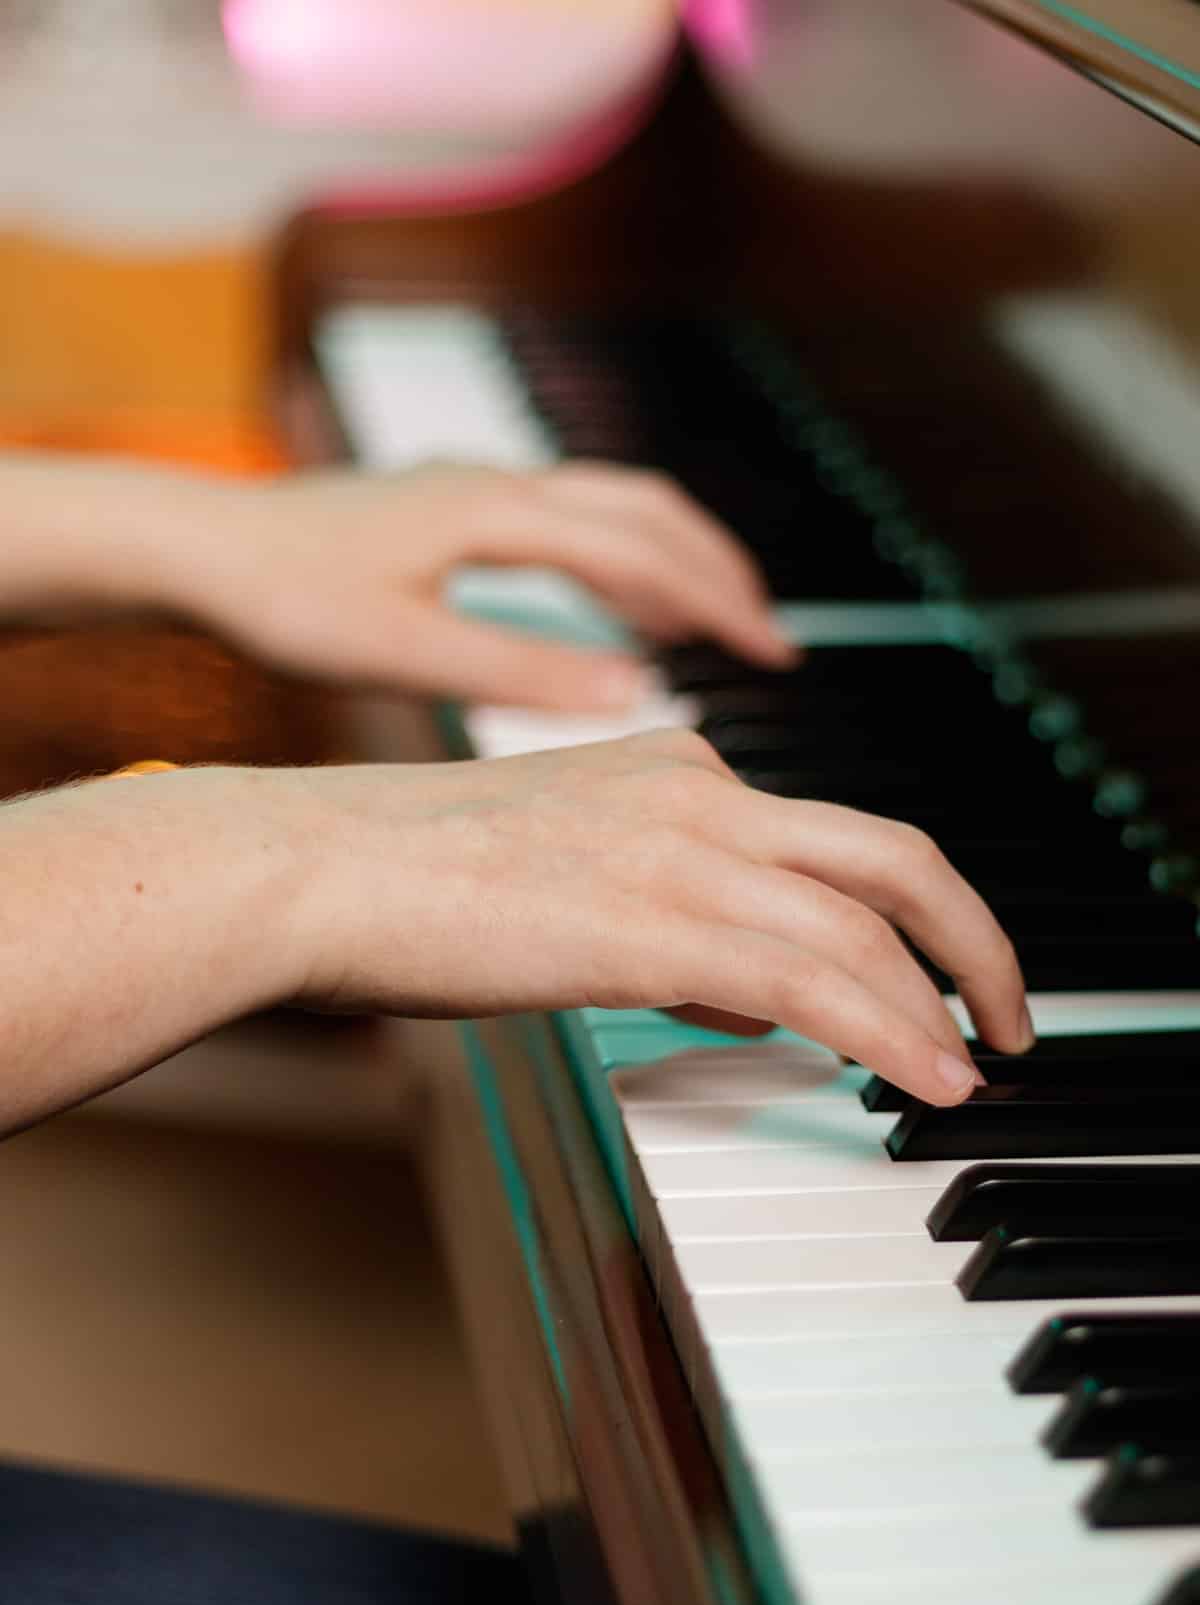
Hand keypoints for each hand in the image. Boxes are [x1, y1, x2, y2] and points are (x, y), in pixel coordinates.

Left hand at [189, 463, 793, 708]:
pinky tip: (621, 606)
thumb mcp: (403, 652)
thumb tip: (635, 693)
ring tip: (719, 623)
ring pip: (613, 503)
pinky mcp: (454, 503)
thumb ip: (519, 673)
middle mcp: (496, 482)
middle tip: (770, 641)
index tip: (772, 659)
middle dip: (719, 574)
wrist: (194, 547)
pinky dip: (623, 557)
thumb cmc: (280, 599)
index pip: (639, 554)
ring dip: (677, 558)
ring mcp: (476, 485)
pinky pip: (572, 515)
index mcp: (493, 512)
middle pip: (646, 510)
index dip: (715, 607)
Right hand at [288, 730, 1031, 1104]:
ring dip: (944, 1004)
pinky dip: (890, 1033)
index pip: (834, 838)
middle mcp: (700, 794)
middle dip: (977, 940)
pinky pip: (811, 979)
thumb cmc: (412, 879)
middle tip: (1008, 1013)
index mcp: (679, 771)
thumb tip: (753, 999)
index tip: (937, 977)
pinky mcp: (654, 923)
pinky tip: (925, 1079)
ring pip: (869, 924)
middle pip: (896, 854)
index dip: (910, 913)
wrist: (318, 865)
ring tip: (977, 1072)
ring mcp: (681, 852)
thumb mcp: (566, 879)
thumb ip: (670, 928)